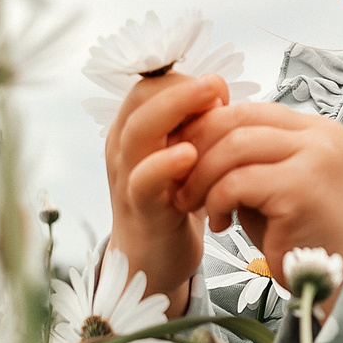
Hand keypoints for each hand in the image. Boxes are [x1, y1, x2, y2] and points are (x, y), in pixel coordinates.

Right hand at [103, 71, 231, 316]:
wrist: (153, 260)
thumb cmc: (173, 202)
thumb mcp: (182, 156)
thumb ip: (194, 126)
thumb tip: (218, 91)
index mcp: (134, 130)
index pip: (150, 86)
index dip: (183, 82)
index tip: (217, 92)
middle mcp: (124, 148)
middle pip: (141, 100)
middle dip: (181, 86)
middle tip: (215, 83)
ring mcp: (127, 177)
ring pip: (137, 133)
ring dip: (174, 111)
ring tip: (209, 102)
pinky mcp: (141, 209)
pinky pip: (144, 181)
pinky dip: (164, 165)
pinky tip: (189, 156)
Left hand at [169, 102, 342, 294]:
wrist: (338, 280)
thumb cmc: (298, 234)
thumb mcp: (271, 182)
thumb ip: (245, 155)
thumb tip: (191, 132)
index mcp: (315, 129)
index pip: (249, 110)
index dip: (207, 127)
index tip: (181, 153)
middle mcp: (321, 136)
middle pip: (239, 119)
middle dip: (198, 147)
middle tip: (178, 178)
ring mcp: (315, 158)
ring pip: (235, 146)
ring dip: (202, 175)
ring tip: (192, 203)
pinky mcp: (301, 188)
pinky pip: (238, 181)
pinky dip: (217, 200)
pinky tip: (221, 223)